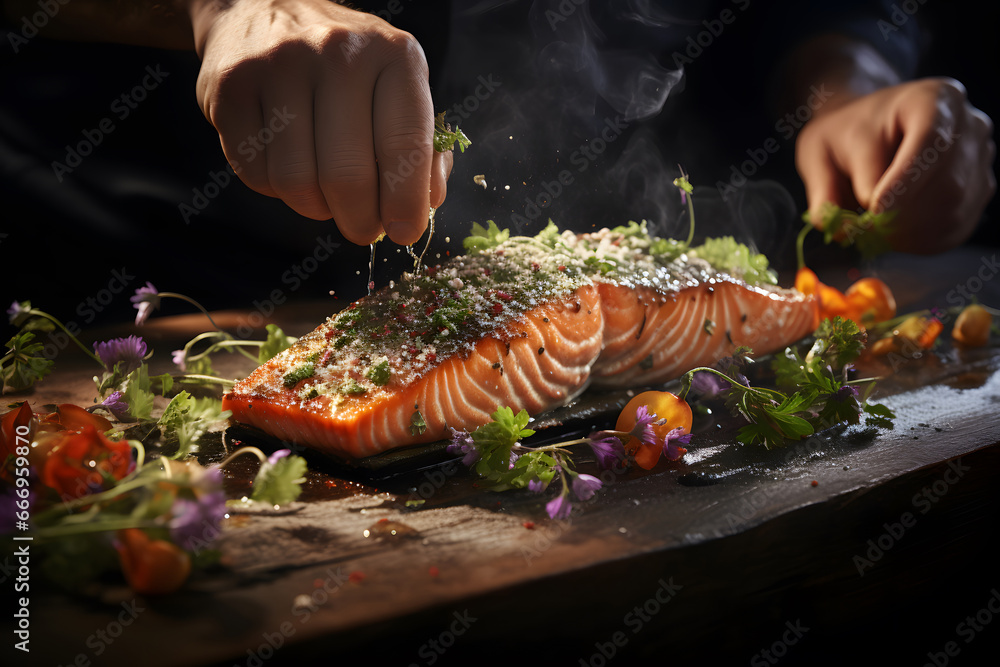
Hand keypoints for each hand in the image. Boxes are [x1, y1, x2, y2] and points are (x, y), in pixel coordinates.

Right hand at [187, 0, 451, 244]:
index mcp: (394, 56)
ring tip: (323, 193)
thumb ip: (422, 147)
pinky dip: (274, 189)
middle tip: (362, 229)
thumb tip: (427, 203)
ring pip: (297, 182)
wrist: (262, 9)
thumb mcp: (397, 88)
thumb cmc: (346, 69)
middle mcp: (338, 53)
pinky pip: (255, 173)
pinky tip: (286, 164)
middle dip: (359, 220)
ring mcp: (279, 66)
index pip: (405, 145)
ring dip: (314, 207)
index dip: (406, 203)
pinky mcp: (230, 88)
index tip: (405, 232)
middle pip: (347, 176)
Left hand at [796, 78, 994, 252]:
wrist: (868, 130)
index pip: (930, 141)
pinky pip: (957, 227)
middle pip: (948, 183)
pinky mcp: (979, 188)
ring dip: (909, 232)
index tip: (875, 209)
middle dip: (902, 215)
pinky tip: (894, 234)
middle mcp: (967, 125)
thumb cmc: (845, 135)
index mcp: (931, 99)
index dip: (905, 180)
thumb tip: (839, 229)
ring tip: (874, 230)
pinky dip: (922, 240)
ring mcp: (980, 157)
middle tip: (865, 229)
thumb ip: (824, 189)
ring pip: (955, 210)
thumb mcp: (820, 149)